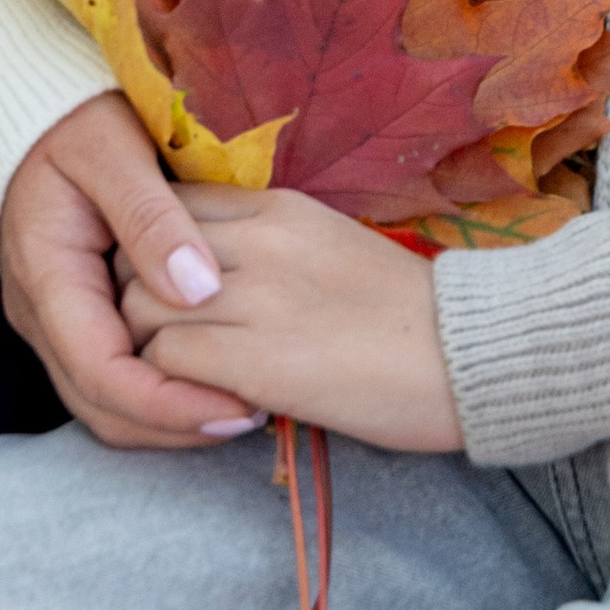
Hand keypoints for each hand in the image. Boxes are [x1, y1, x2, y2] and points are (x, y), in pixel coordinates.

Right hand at [0, 92, 260, 449]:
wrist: (36, 104)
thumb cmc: (75, 119)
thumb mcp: (113, 151)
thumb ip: (152, 219)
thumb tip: (199, 291)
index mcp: (46, 278)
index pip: (101, 374)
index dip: (167, 403)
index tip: (233, 407)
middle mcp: (44, 315)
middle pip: (102, 406)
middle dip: (174, 424)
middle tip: (253, 414)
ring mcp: (59, 319)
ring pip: (107, 402)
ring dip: (170, 416)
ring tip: (243, 404)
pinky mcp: (81, 313)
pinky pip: (116, 376)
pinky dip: (163, 389)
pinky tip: (215, 374)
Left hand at [123, 189, 463, 454]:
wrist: (472, 354)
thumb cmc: (410, 311)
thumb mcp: (331, 245)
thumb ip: (268, 246)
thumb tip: (209, 271)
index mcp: (280, 205)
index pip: (168, 205)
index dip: (151, 252)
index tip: (168, 292)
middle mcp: (259, 240)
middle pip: (137, 254)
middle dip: (136, 302)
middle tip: (168, 342)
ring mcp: (256, 297)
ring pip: (137, 309)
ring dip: (150, 350)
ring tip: (193, 378)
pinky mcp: (256, 360)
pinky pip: (165, 362)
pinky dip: (175, 391)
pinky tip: (223, 404)